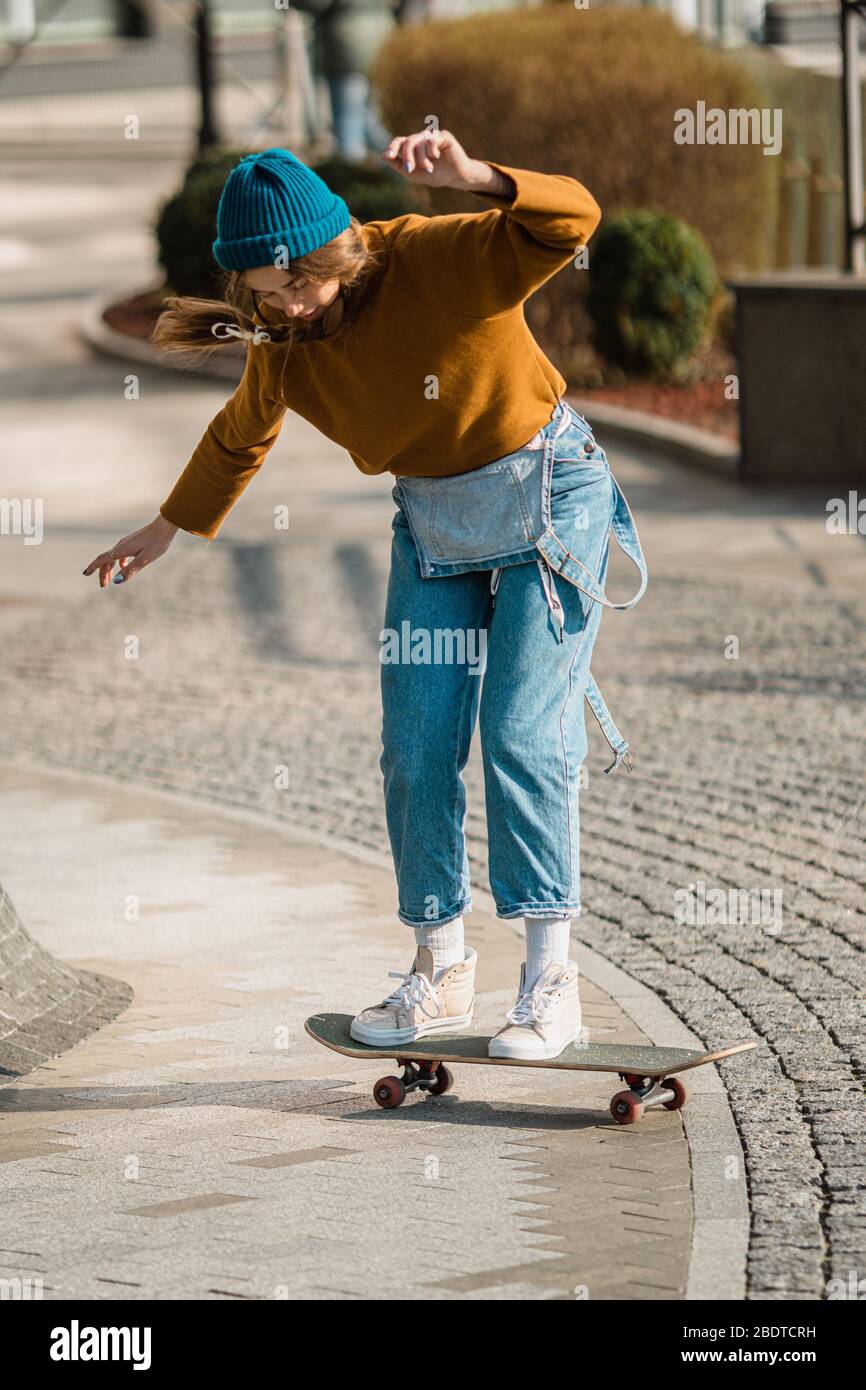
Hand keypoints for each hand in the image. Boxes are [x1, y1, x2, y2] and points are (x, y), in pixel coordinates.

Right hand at [83, 514, 177, 587]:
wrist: (165, 526)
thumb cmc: (157, 543)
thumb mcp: (144, 559)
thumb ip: (130, 570)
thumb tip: (117, 582)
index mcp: (122, 550)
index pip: (102, 559)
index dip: (93, 567)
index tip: (85, 574)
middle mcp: (121, 545)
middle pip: (106, 560)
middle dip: (102, 573)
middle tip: (103, 586)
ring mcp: (126, 543)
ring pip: (113, 557)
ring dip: (110, 568)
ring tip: (111, 580)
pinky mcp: (132, 542)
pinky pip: (120, 553)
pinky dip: (118, 562)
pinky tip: (123, 567)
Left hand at [380, 129, 511, 195]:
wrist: (454, 177)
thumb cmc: (434, 175)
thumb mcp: (414, 174)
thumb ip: (398, 165)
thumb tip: (383, 156)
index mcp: (412, 147)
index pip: (399, 142)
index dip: (392, 147)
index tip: (388, 155)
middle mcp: (421, 139)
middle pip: (408, 142)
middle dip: (407, 157)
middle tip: (410, 170)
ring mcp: (432, 136)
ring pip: (420, 142)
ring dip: (422, 158)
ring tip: (428, 168)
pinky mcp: (443, 136)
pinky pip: (432, 139)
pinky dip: (431, 149)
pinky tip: (435, 156)